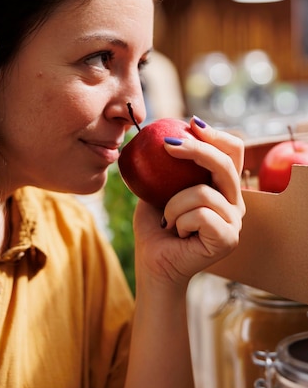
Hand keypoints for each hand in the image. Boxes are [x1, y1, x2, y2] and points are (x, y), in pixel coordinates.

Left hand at [132, 117, 244, 288]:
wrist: (153, 263)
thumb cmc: (155, 225)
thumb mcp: (158, 188)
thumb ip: (167, 165)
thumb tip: (163, 132)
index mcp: (223, 187)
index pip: (232, 152)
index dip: (216, 134)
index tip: (190, 124)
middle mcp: (235, 202)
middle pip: (225, 164)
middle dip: (196, 149)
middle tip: (167, 145)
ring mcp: (234, 221)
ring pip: (204, 192)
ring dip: (174, 203)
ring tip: (166, 219)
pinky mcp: (228, 238)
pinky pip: (200, 214)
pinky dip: (179, 220)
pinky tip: (177, 232)